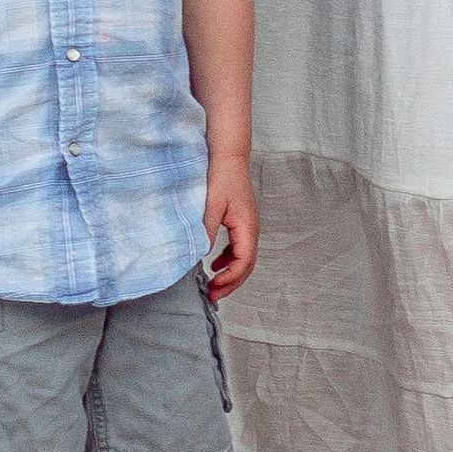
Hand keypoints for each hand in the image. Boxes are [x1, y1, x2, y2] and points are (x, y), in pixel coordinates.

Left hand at [203, 157, 259, 296]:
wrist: (229, 156)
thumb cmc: (222, 176)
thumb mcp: (211, 206)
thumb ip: (207, 231)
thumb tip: (201, 255)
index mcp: (247, 227)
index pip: (243, 262)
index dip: (230, 279)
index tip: (213, 287)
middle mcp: (252, 229)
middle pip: (246, 265)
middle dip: (231, 283)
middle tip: (213, 295)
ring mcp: (248, 225)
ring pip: (243, 258)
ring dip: (230, 274)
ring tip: (214, 284)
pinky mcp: (242, 221)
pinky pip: (239, 248)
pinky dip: (228, 260)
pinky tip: (215, 263)